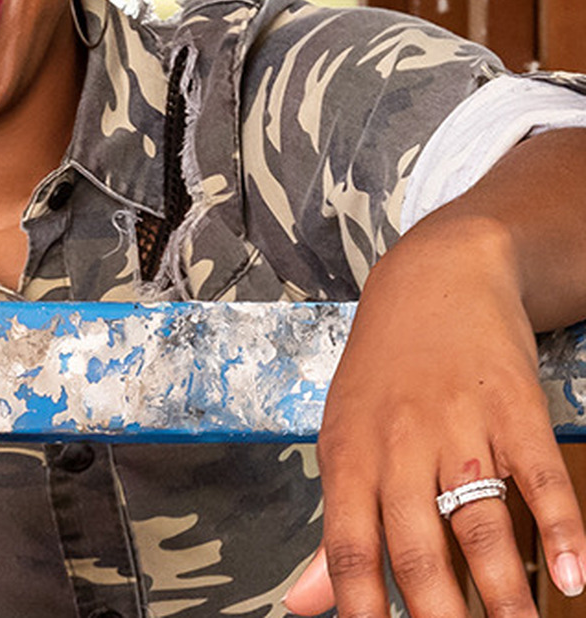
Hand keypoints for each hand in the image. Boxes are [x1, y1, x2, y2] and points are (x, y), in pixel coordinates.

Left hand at [314, 217, 585, 617]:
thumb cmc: (384, 375)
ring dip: (503, 591)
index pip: (347, 546)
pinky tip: (573, 575)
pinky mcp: (516, 411)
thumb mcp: (345, 441)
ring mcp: (460, 428)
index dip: (360, 606)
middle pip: (417, 547)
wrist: (436, 279)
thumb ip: (334, 528)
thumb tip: (304, 605)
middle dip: (438, 615)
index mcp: (348, 457)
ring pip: (481, 522)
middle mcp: (400, 446)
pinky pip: (539, 477)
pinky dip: (562, 528)